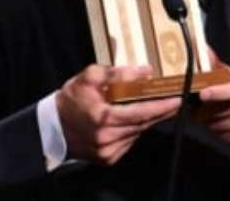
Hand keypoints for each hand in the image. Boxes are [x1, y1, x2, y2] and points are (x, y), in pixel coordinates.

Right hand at [56, 64, 180, 164]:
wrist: (52, 126)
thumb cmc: (72, 99)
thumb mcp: (90, 76)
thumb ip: (117, 72)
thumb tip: (145, 71)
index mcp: (102, 118)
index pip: (140, 112)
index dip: (160, 107)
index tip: (177, 100)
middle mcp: (106, 138)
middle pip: (143, 124)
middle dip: (160, 112)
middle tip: (175, 101)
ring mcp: (107, 151)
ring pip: (138, 133)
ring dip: (148, 120)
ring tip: (158, 106)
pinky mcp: (108, 158)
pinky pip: (130, 141)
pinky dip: (135, 129)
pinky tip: (136, 119)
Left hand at [197, 67, 229, 161]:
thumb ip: (219, 67)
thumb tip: (203, 49)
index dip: (219, 92)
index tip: (203, 94)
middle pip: (223, 109)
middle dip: (206, 110)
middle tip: (200, 107)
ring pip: (220, 124)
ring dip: (210, 122)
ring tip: (213, 116)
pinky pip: (224, 137)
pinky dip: (219, 133)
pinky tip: (223, 127)